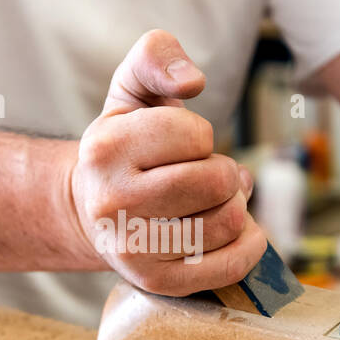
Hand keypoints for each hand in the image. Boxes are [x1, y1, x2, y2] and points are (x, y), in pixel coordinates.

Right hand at [69, 29, 267, 294]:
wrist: (90, 210)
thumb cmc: (125, 145)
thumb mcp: (131, 89)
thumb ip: (156, 56)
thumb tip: (192, 81)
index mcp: (105, 147)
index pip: (196, 135)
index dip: (200, 136)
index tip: (181, 145)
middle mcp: (112, 202)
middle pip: (218, 180)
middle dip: (224, 172)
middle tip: (208, 175)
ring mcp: (132, 249)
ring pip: (228, 222)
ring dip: (234, 206)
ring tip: (213, 202)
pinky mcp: (155, 283)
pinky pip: (230, 267)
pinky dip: (249, 246)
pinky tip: (238, 232)